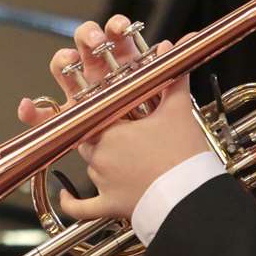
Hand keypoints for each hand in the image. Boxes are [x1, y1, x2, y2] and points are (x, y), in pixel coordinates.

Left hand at [16, 18, 208, 221]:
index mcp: (109, 128)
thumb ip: (171, 78)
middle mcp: (98, 153)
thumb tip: (171, 48)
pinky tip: (64, 195)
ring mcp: (101, 180)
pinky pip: (82, 207)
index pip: (86, 111)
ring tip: (128, 156)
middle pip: (87, 135)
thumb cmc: (183, 156)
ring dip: (100, 159)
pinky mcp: (108, 205)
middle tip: (117, 127)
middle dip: (100, 131)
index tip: (85, 99)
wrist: (190, 198)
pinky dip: (71, 202)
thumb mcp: (178, 112)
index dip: (86, 103)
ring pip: (89, 164)